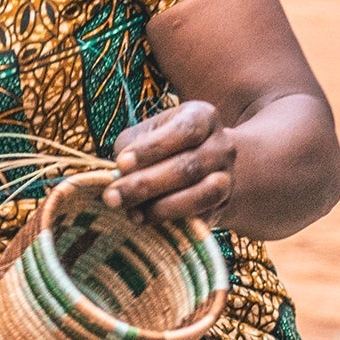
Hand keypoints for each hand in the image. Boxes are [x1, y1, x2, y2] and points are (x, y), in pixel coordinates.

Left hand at [104, 101, 235, 225]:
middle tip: (113, 197)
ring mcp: (227, 177)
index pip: (183, 130)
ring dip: (163, 208)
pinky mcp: (223, 207)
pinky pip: (203, 218)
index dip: (152, 148)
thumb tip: (119, 175)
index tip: (121, 163)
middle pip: (189, 167)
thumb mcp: (146, 133)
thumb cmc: (164, 143)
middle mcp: (221, 146)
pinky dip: (175, 223)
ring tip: (132, 213)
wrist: (203, 164)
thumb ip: (130, 147)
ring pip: (202, 195)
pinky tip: (150, 222)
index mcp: (203, 117)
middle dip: (146, 185)